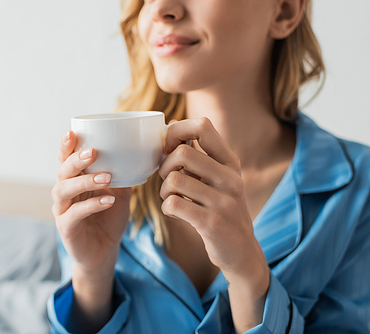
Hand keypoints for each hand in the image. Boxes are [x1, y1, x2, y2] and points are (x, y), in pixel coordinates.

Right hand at [52, 131, 131, 274]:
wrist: (104, 252)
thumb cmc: (109, 219)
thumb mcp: (119, 194)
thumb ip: (123, 177)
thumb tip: (139, 156)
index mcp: (74, 180)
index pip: (65, 159)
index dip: (66, 146)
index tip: (72, 132)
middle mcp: (63, 192)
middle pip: (62, 171)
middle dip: (76, 160)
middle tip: (93, 152)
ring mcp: (62, 210)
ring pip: (64, 190)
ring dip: (85, 181)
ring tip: (106, 177)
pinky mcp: (66, 228)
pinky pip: (74, 213)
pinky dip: (91, 205)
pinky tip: (108, 201)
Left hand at [159, 117, 268, 331]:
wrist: (241, 250)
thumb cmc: (221, 208)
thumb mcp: (218, 178)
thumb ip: (199, 157)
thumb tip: (170, 130)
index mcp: (230, 161)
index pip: (202, 126)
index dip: (177, 131)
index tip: (170, 148)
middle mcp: (230, 178)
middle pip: (182, 153)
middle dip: (165, 166)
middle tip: (168, 180)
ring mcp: (223, 201)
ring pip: (174, 180)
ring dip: (164, 190)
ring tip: (171, 198)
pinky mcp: (212, 223)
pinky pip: (174, 204)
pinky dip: (167, 208)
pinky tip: (175, 212)